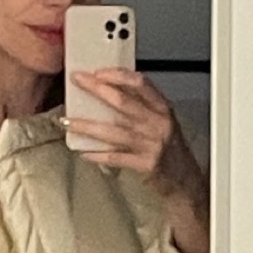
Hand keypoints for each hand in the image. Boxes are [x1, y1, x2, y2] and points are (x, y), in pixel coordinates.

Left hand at [64, 68, 209, 252]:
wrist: (184, 180)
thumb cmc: (169, 149)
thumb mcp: (161, 122)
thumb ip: (141, 108)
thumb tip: (109, 93)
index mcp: (162, 109)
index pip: (141, 84)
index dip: (118, 75)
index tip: (97, 72)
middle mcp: (158, 124)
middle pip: (123, 102)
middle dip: (96, 90)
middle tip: (78, 82)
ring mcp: (151, 144)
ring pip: (113, 131)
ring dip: (87, 125)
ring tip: (68, 121)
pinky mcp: (145, 164)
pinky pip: (115, 157)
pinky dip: (97, 154)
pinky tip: (83, 151)